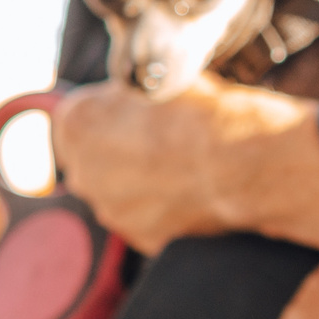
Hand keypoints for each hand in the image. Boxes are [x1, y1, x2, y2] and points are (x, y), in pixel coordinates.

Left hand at [52, 77, 318, 256]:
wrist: (244, 162)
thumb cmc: (205, 113)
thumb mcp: (156, 78)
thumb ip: (125, 93)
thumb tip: (130, 97)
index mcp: (74, 123)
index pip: (78, 121)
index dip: (112, 118)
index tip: (141, 119)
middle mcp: (82, 172)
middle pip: (95, 162)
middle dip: (122, 156)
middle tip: (165, 145)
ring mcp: (112, 211)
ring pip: (121, 196)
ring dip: (144, 186)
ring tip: (186, 170)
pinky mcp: (143, 239)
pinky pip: (149, 221)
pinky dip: (167, 211)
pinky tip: (195, 193)